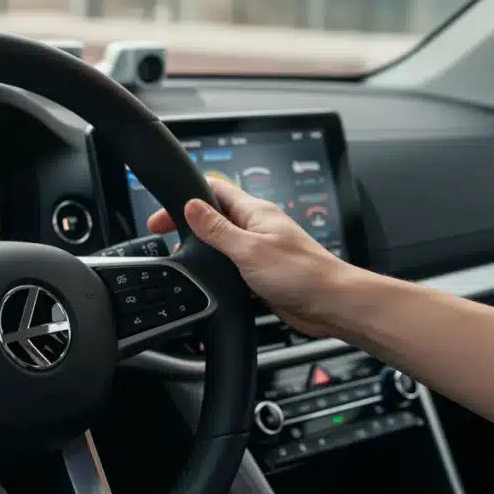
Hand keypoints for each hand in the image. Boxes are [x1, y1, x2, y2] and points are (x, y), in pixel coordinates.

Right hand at [148, 178, 360, 336]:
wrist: (330, 304)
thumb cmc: (301, 273)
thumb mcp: (248, 249)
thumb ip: (217, 229)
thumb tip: (191, 207)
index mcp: (255, 212)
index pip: (214, 190)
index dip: (185, 198)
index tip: (163, 216)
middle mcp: (257, 227)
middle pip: (215, 216)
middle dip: (188, 224)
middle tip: (165, 238)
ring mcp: (261, 249)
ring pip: (223, 242)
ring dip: (203, 249)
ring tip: (183, 260)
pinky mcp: (263, 272)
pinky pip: (233, 265)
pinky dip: (218, 270)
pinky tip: (210, 280)